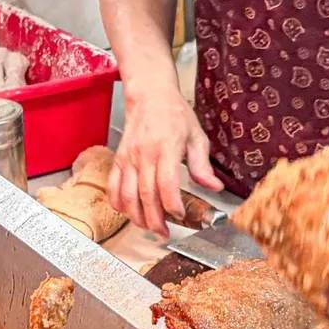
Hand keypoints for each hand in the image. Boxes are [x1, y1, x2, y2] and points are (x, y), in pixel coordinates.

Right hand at [108, 86, 223, 232]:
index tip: (181, 215)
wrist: (149, 96)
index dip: (173, 205)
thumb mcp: (197, 136)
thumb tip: (214, 187)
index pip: (167, 184)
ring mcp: (129, 158)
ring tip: (149, 227)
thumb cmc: (174, 114)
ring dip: (137, 216)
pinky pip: (114, 186)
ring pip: (128, 195)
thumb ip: (203, 165)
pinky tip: (128, 213)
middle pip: (146, 195)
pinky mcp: (119, 159)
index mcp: (167, 148)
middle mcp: (144, 154)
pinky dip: (118, 203)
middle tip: (165, 233)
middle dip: (155, 219)